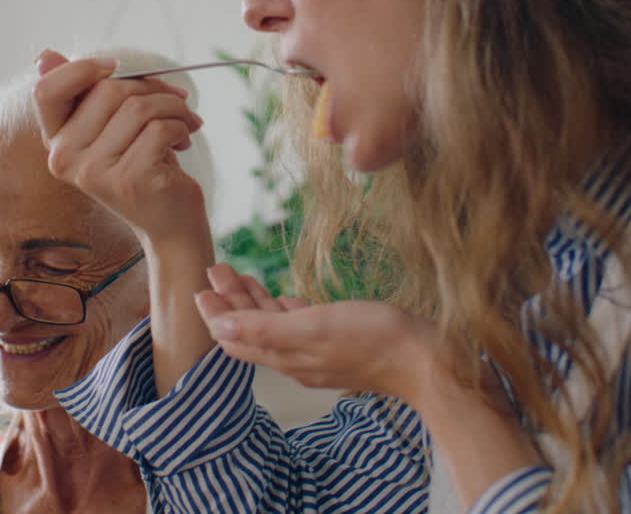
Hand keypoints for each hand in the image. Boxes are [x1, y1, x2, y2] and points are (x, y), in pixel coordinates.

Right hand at [32, 50, 206, 243]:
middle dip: (151, 87)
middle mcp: (65, 159)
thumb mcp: (111, 126)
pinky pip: (159, 128)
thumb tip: (44, 56)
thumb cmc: (143, 165)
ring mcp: (94, 173)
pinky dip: (181, 126)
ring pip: (138, 106)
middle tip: (175, 100)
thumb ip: (83, 93)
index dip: (81, 69)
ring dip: (173, 107)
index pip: (46, 91)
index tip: (116, 67)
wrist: (170, 223)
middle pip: (107, 90)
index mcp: (55, 142)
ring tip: (185, 121)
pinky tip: (183, 141)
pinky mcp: (128, 180)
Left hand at [195, 263, 435, 401]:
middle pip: (254, 331)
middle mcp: (299, 360)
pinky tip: (287, 298)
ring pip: (278, 328)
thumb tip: (217, 328)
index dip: (216, 315)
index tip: (200, 287)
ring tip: (242, 276)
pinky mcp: (343, 345)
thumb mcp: (313, 328)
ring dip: (257, 302)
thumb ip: (263, 330)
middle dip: (232, 301)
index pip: (236, 339)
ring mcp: (322, 354)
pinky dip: (288, 311)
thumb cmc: (375, 340)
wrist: (430, 362)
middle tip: (218, 268)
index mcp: (287, 357)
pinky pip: (304, 328)